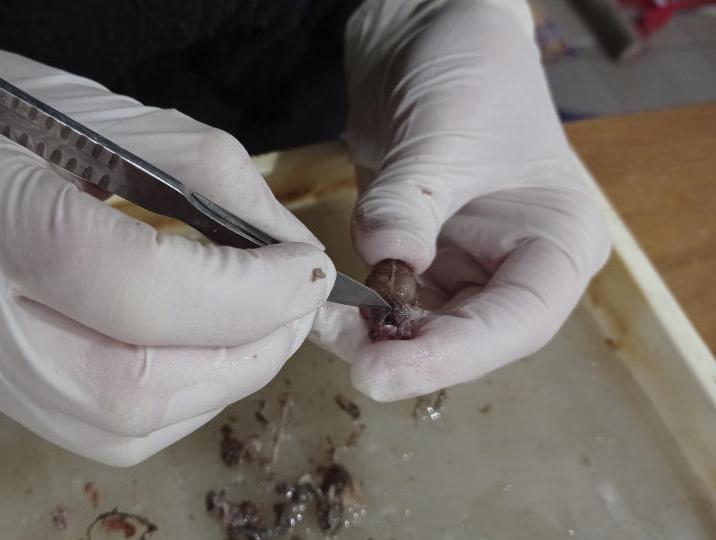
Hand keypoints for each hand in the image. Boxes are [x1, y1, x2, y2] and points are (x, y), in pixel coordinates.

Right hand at [0, 42, 334, 464]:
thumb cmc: (1, 113)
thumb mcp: (114, 119)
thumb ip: (217, 191)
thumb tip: (294, 263)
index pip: (134, 288)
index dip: (243, 295)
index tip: (305, 276)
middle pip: (129, 385)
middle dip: (244, 354)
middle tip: (292, 313)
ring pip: (118, 426)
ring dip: (216, 386)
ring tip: (254, 334)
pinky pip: (94, 431)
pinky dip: (172, 402)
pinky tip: (195, 358)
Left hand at [309, 0, 609, 399]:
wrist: (425, 37)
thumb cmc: (469, 71)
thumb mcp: (445, 131)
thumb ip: (413, 200)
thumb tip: (389, 259)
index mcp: (558, 240)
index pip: (516, 321)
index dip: (452, 356)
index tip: (386, 372)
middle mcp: (517, 264)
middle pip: (468, 336)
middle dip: (406, 353)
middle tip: (346, 358)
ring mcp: (466, 263)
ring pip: (424, 328)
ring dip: (374, 336)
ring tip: (324, 324)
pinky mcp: (420, 256)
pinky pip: (391, 301)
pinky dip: (359, 309)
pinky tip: (327, 302)